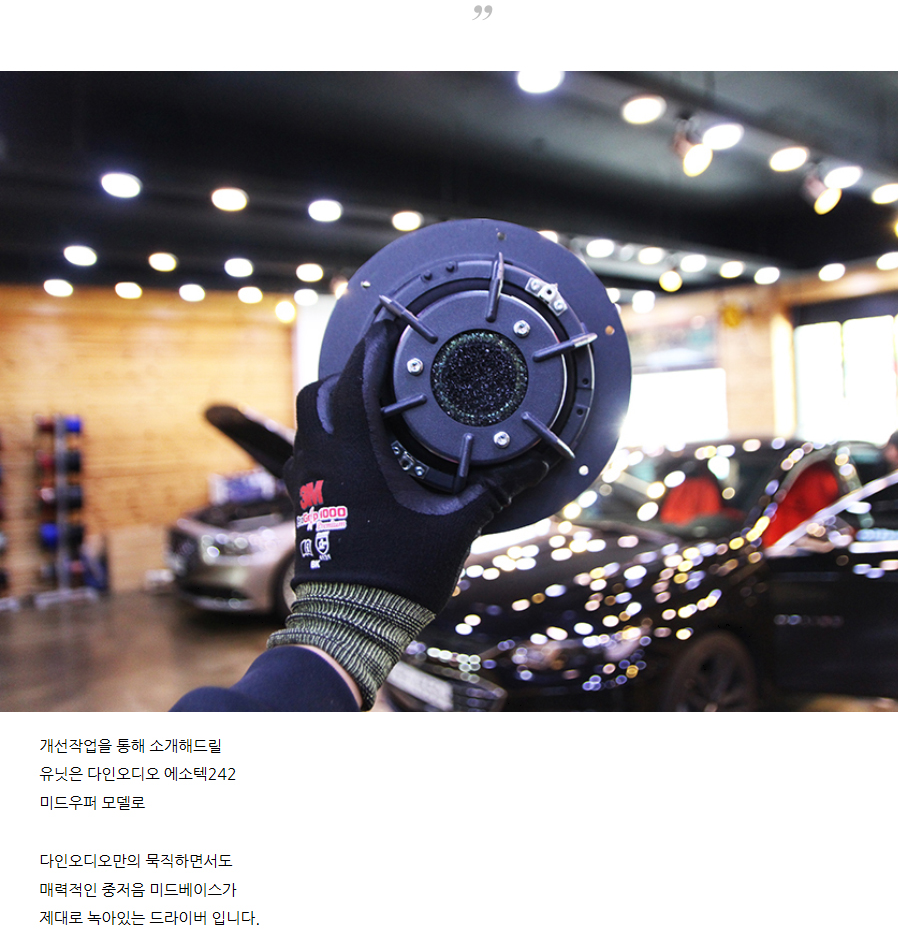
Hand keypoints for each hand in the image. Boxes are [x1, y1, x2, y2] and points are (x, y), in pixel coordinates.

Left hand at [285, 324, 504, 616]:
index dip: (375, 346)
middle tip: (385, 363)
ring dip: (336, 402)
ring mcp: (308, 481)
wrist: (351, 621)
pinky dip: (331, 435)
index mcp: (355, 454)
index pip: (357, 379)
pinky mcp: (305, 501)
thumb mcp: (457, 526)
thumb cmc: (398, 574)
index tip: (391, 324)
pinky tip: (360, 447)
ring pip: (310, 421)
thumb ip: (497, 488)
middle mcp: (323, 459)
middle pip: (322, 392)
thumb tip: (543, 461)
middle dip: (350, 371)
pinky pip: (310, 450)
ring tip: (373, 400)